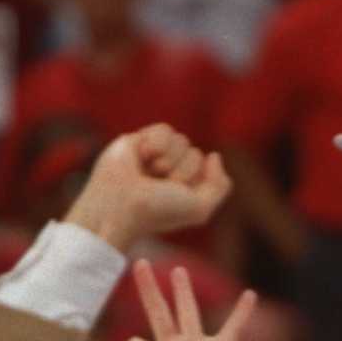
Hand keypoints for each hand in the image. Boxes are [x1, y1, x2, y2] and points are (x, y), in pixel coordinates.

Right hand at [68, 125, 232, 250]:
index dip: (195, 178)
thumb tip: (214, 155)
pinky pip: (164, 130)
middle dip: (182, 170)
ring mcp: (154, 156)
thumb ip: (220, 185)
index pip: (207, 166)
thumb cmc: (158, 210)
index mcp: (185, 187)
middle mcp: (171, 170)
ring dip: (169, 159)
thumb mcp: (200, 208)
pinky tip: (142, 156)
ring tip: (150, 172)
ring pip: (181, 140)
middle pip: (194, 153)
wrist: (121, 204)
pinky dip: (157, 144)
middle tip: (160, 185)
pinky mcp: (138, 140)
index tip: (176, 194)